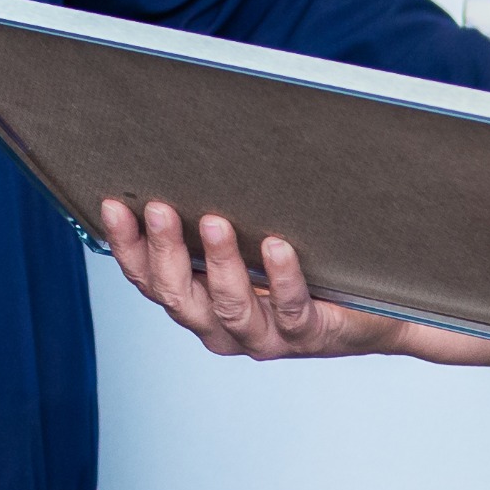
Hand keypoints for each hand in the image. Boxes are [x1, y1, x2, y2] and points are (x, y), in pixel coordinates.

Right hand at [97, 199, 415, 360]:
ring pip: (226, 306)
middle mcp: (221, 326)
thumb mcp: (249, 244)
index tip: (112, 204)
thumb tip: (186, 154)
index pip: (148, 278)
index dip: (125, 245)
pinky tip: (276, 247)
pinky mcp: (307, 334)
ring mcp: (263, 335)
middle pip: (177, 296)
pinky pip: (289, 307)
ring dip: (219, 263)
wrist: (377, 310)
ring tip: (216, 221)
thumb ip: (215, 218)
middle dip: (163, 251)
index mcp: (198, 304)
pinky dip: (280, 277)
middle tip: (160, 208)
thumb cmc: (304, 267)